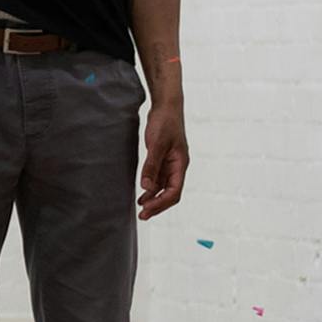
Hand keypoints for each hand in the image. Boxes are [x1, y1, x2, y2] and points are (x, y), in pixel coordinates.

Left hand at [136, 95, 187, 218]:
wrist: (166, 106)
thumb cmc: (165, 122)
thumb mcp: (156, 144)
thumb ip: (151, 166)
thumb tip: (146, 187)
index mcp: (180, 165)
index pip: (174, 192)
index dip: (161, 203)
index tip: (146, 210)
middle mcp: (177, 167)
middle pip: (170, 193)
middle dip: (157, 205)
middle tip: (142, 216)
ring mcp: (170, 163)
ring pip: (163, 186)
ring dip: (153, 197)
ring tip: (141, 207)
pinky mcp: (162, 158)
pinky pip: (158, 177)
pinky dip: (151, 186)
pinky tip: (143, 192)